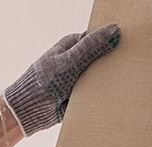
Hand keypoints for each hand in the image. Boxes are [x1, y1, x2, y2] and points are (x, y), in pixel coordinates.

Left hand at [3, 24, 120, 136]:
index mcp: (71, 46)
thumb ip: (91, 47)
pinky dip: (97, 95)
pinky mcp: (79, 95)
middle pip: (100, 58)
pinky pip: (94, 94)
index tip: (122, 43)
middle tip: (122, 64)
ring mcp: (77, 78)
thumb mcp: (70, 61)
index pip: (96, 38)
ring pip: (100, 76)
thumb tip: (113, 30)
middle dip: (109, 62)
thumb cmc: (44, 81)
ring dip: (105, 80)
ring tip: (112, 81)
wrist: (29, 110)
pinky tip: (106, 96)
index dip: (109, 40)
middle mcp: (75, 61)